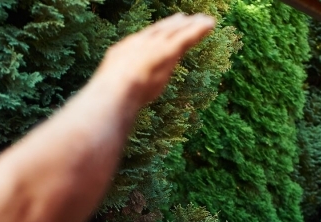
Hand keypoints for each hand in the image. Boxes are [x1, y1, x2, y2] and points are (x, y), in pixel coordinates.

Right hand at [94, 13, 214, 109]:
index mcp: (125, 50)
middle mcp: (141, 43)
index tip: (163, 28)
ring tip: (205, 20)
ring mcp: (155, 46)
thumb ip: (122, 91)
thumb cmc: (110, 97)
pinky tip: (210, 25)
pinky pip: (187, 37)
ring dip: (191, 25)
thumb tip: (123, 104)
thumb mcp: (113, 91)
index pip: (144, 39)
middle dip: (174, 24)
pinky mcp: (169, 50)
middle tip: (184, 18)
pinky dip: (199, 30)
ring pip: (176, 31)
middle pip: (161, 31)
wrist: (115, 90)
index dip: (156, 32)